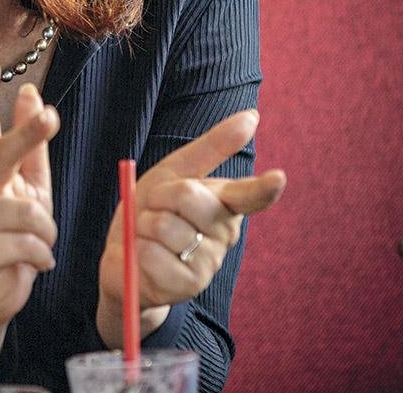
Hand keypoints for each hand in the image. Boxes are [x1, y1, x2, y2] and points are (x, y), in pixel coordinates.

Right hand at [0, 48, 59, 367]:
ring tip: (36, 245)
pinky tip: (31, 264)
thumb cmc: (13, 234)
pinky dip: (41, 258)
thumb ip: (31, 144)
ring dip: (46, 232)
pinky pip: (29, 246)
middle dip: (26, 137)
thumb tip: (31, 93)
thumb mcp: (29, 187)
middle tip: (50, 116)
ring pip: (28, 213)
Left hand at [96, 110, 287, 345]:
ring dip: (144, 225)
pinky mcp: (187, 286)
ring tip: (148, 235)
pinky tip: (143, 257)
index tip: (278, 178)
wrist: (124, 257)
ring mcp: (208, 263)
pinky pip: (152, 253)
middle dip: (159, 196)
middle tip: (153, 210)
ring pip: (166, 225)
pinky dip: (137, 250)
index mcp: (225, 205)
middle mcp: (224, 234)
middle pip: (189, 197)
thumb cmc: (153, 210)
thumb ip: (211, 147)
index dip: (263, 187)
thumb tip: (253, 116)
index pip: (249, 196)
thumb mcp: (174, 173)